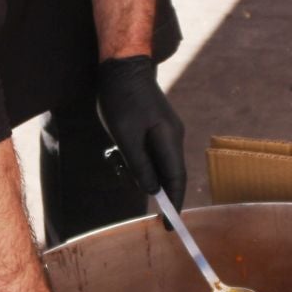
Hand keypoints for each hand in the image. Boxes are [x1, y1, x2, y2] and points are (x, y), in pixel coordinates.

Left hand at [95, 55, 185, 207]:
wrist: (122, 66)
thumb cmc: (121, 99)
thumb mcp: (125, 137)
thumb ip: (140, 164)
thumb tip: (153, 190)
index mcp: (169, 139)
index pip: (176, 179)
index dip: (174, 204)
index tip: (170, 225)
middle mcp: (173, 136)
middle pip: (168, 173)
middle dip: (154, 189)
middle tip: (136, 194)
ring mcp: (165, 131)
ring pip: (157, 163)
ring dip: (139, 170)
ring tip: (116, 158)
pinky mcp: (155, 126)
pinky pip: (150, 152)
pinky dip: (137, 159)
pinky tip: (119, 151)